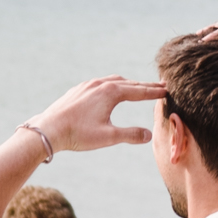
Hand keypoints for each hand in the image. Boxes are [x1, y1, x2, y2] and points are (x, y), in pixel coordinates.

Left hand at [30, 73, 165, 152]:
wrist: (48, 129)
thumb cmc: (78, 134)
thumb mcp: (108, 137)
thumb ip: (130, 135)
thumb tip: (149, 135)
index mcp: (111, 93)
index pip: (139, 91)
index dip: (154, 92)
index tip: (168, 90)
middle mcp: (101, 84)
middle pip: (129, 83)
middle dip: (145, 85)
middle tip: (161, 85)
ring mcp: (88, 85)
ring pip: (114, 81)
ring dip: (129, 84)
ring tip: (139, 87)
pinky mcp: (78, 90)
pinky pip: (101, 83)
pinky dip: (113, 85)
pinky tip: (111, 91)